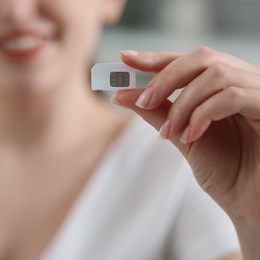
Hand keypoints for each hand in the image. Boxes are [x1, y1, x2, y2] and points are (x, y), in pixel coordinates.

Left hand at [112, 47, 259, 257]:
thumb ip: (157, 113)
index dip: (157, 57)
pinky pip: (233, 95)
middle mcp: (246, 82)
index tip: (125, 58)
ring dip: (183, 103)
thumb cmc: (225, 171)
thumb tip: (122, 94)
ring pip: (215, 74)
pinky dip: (203, 113)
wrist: (252, 203)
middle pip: (203, 57)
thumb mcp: (183, 137)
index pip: (190, 61)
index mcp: (225, 86)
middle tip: (143, 101)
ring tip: (171, 132)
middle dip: (165, 77)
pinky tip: (192, 136)